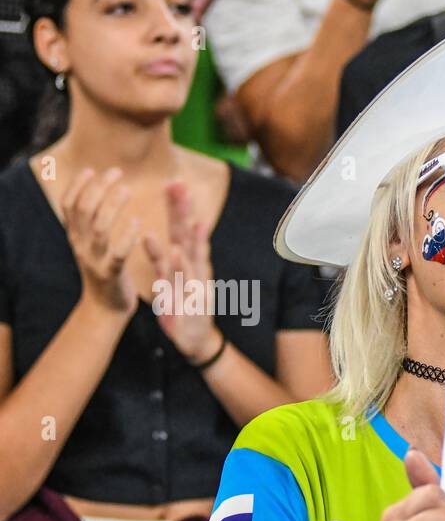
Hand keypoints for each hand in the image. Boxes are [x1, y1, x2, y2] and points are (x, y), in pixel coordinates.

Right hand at [63, 167, 141, 317]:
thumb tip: (95, 193)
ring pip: (99, 228)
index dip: (78, 185)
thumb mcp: (91, 246)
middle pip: (84, 210)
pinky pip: (118, 253)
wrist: (106, 309)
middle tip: (117, 173)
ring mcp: (94, 260)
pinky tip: (138, 221)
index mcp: (75, 237)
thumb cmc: (105, 271)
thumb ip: (90, 223)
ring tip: (126, 190)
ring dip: (112, 205)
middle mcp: (80, 246)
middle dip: (99, 188)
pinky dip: (126, 235)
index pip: (69, 205)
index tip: (93, 169)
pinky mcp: (111, 274)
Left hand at [145, 180, 216, 362]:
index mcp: (188, 261)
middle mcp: (193, 268)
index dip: (179, 206)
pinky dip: (178, 263)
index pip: (183, 228)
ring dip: (184, 230)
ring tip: (180, 208)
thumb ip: (180, 254)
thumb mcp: (180, 278)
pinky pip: (181, 279)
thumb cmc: (186, 306)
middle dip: (182, 208)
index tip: (174, 180)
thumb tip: (183, 228)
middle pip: (187, 233)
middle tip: (178, 182)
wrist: (195, 340)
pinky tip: (173, 249)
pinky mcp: (188, 298)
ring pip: (188, 252)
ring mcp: (192, 282)